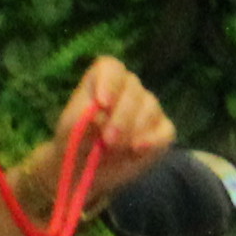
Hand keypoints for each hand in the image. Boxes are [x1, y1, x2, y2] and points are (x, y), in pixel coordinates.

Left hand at [43, 58, 180, 209]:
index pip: (111, 68)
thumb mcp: (71, 129)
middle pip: (133, 89)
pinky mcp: (162, 130)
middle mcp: (129, 88)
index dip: (109, 82)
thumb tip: (102, 113)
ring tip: (116, 150)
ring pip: (150, 108)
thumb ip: (82, 117)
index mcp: (104, 79)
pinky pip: (165, 131)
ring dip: (133, 130)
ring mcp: (148, 108)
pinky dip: (153, 141)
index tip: (102, 103)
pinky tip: (137, 151)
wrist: (86, 168)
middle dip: (121, 117)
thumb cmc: (76, 140)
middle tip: (108, 140)